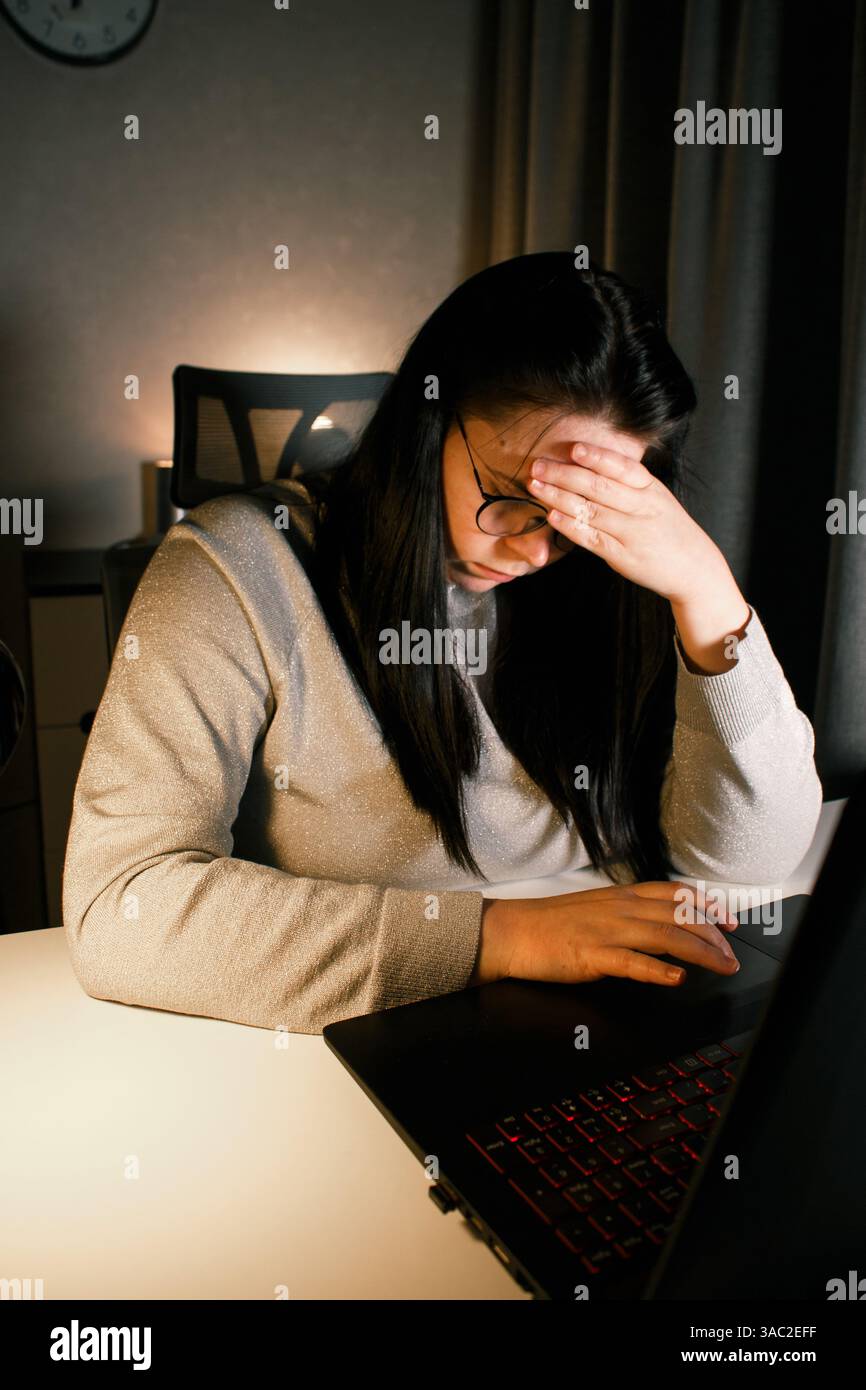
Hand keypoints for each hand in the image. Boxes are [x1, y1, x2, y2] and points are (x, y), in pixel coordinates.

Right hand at [469, 881, 740, 988]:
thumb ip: (628, 915)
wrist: (511, 931)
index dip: (707, 905)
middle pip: (679, 915)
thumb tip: (659, 927)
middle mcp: (620, 909)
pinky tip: (676, 978)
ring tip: (722, 965)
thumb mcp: (596, 909)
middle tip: (732, 954)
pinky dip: (658, 970)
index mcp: (622, 896)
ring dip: (700, 951)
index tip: (730, 920)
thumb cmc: (550, 924)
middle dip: (713, 935)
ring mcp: (607, 931)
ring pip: (665, 936)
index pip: (674, 894)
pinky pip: (631, 962)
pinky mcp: (592, 955)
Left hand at [527, 440, 729, 606]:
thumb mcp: (658, 499)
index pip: (622, 467)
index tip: (573, 447)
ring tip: (535, 486)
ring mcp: (632, 532)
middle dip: (564, 474)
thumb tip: (593, 464)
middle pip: (598, 486)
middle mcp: (642, 507)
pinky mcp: (623, 555)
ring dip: (558, 496)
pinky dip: (570, 526)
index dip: (597, 456)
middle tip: (538, 465)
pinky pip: (591, 538)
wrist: (695, 569)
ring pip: (590, 510)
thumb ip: (630, 484)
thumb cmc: (670, 531)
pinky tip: (551, 516)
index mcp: (651, 489)